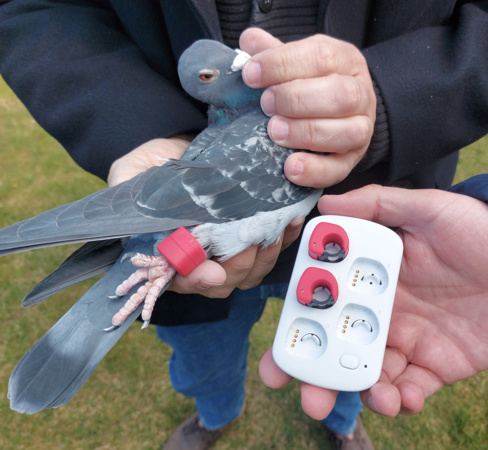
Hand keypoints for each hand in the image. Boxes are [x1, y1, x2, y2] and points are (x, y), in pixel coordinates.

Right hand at [107, 137, 304, 297]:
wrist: (183, 144)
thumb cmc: (155, 162)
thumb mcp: (132, 172)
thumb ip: (128, 191)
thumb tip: (135, 214)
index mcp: (166, 252)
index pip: (181, 279)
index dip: (197, 280)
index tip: (212, 272)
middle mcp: (198, 258)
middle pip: (223, 281)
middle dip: (239, 264)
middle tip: (250, 241)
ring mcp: (227, 251)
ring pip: (250, 273)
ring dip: (265, 255)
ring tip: (274, 229)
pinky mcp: (251, 237)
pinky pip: (272, 250)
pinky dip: (285, 238)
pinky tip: (290, 220)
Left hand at [240, 28, 376, 188]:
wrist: (341, 112)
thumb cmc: (311, 82)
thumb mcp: (295, 60)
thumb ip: (273, 51)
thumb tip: (249, 41)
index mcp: (345, 61)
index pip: (321, 56)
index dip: (283, 64)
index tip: (251, 74)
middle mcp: (360, 94)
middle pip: (340, 94)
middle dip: (297, 99)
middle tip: (266, 105)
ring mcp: (361, 130)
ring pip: (347, 132)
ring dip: (307, 133)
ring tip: (275, 132)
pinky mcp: (351, 160)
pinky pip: (339, 169)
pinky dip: (315, 170)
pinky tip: (290, 167)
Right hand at [259, 185, 487, 418]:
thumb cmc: (478, 230)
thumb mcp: (427, 208)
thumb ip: (378, 203)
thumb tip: (325, 203)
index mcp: (370, 279)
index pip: (324, 306)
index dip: (298, 329)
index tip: (279, 352)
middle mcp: (382, 312)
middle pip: (337, 349)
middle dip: (315, 376)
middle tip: (306, 395)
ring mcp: (408, 341)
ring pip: (369, 374)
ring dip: (357, 393)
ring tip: (364, 400)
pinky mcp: (436, 365)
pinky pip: (411, 389)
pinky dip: (400, 400)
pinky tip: (399, 399)